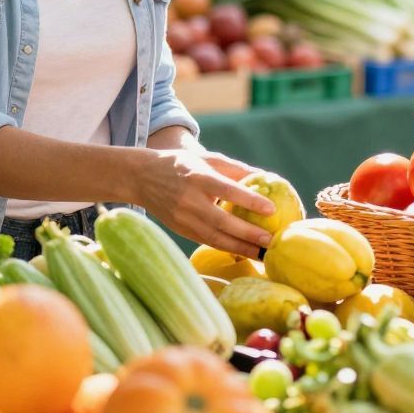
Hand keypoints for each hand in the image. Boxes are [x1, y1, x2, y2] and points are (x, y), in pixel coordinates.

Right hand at [126, 147, 274, 256]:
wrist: (142, 178)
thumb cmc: (182, 165)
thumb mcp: (207, 159)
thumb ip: (236, 168)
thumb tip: (267, 176)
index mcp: (198, 178)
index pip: (227, 190)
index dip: (250, 201)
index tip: (271, 210)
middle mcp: (190, 200)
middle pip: (222, 221)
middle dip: (248, 234)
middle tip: (271, 240)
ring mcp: (183, 218)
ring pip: (215, 238)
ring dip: (241, 248)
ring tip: (262, 253)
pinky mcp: (180, 230)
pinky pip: (207, 241)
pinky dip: (227, 248)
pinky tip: (244, 251)